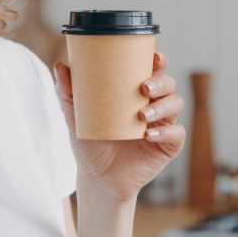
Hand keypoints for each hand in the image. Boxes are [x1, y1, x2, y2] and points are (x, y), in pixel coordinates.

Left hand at [54, 50, 185, 202]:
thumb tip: (60, 66)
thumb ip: (68, 94)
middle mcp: (153, 104)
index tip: (153, 57)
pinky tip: (148, 135)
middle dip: (161, 81)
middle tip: (144, 87)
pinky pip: (177, 134)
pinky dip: (165, 132)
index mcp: (136, 92)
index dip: (159, 59)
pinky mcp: (168, 146)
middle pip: (169, 83)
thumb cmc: (90, 145)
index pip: (153, 69)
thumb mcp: (76, 119)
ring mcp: (163, 125)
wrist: (97, 179)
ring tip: (142, 115)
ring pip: (176, 104)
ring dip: (162, 106)